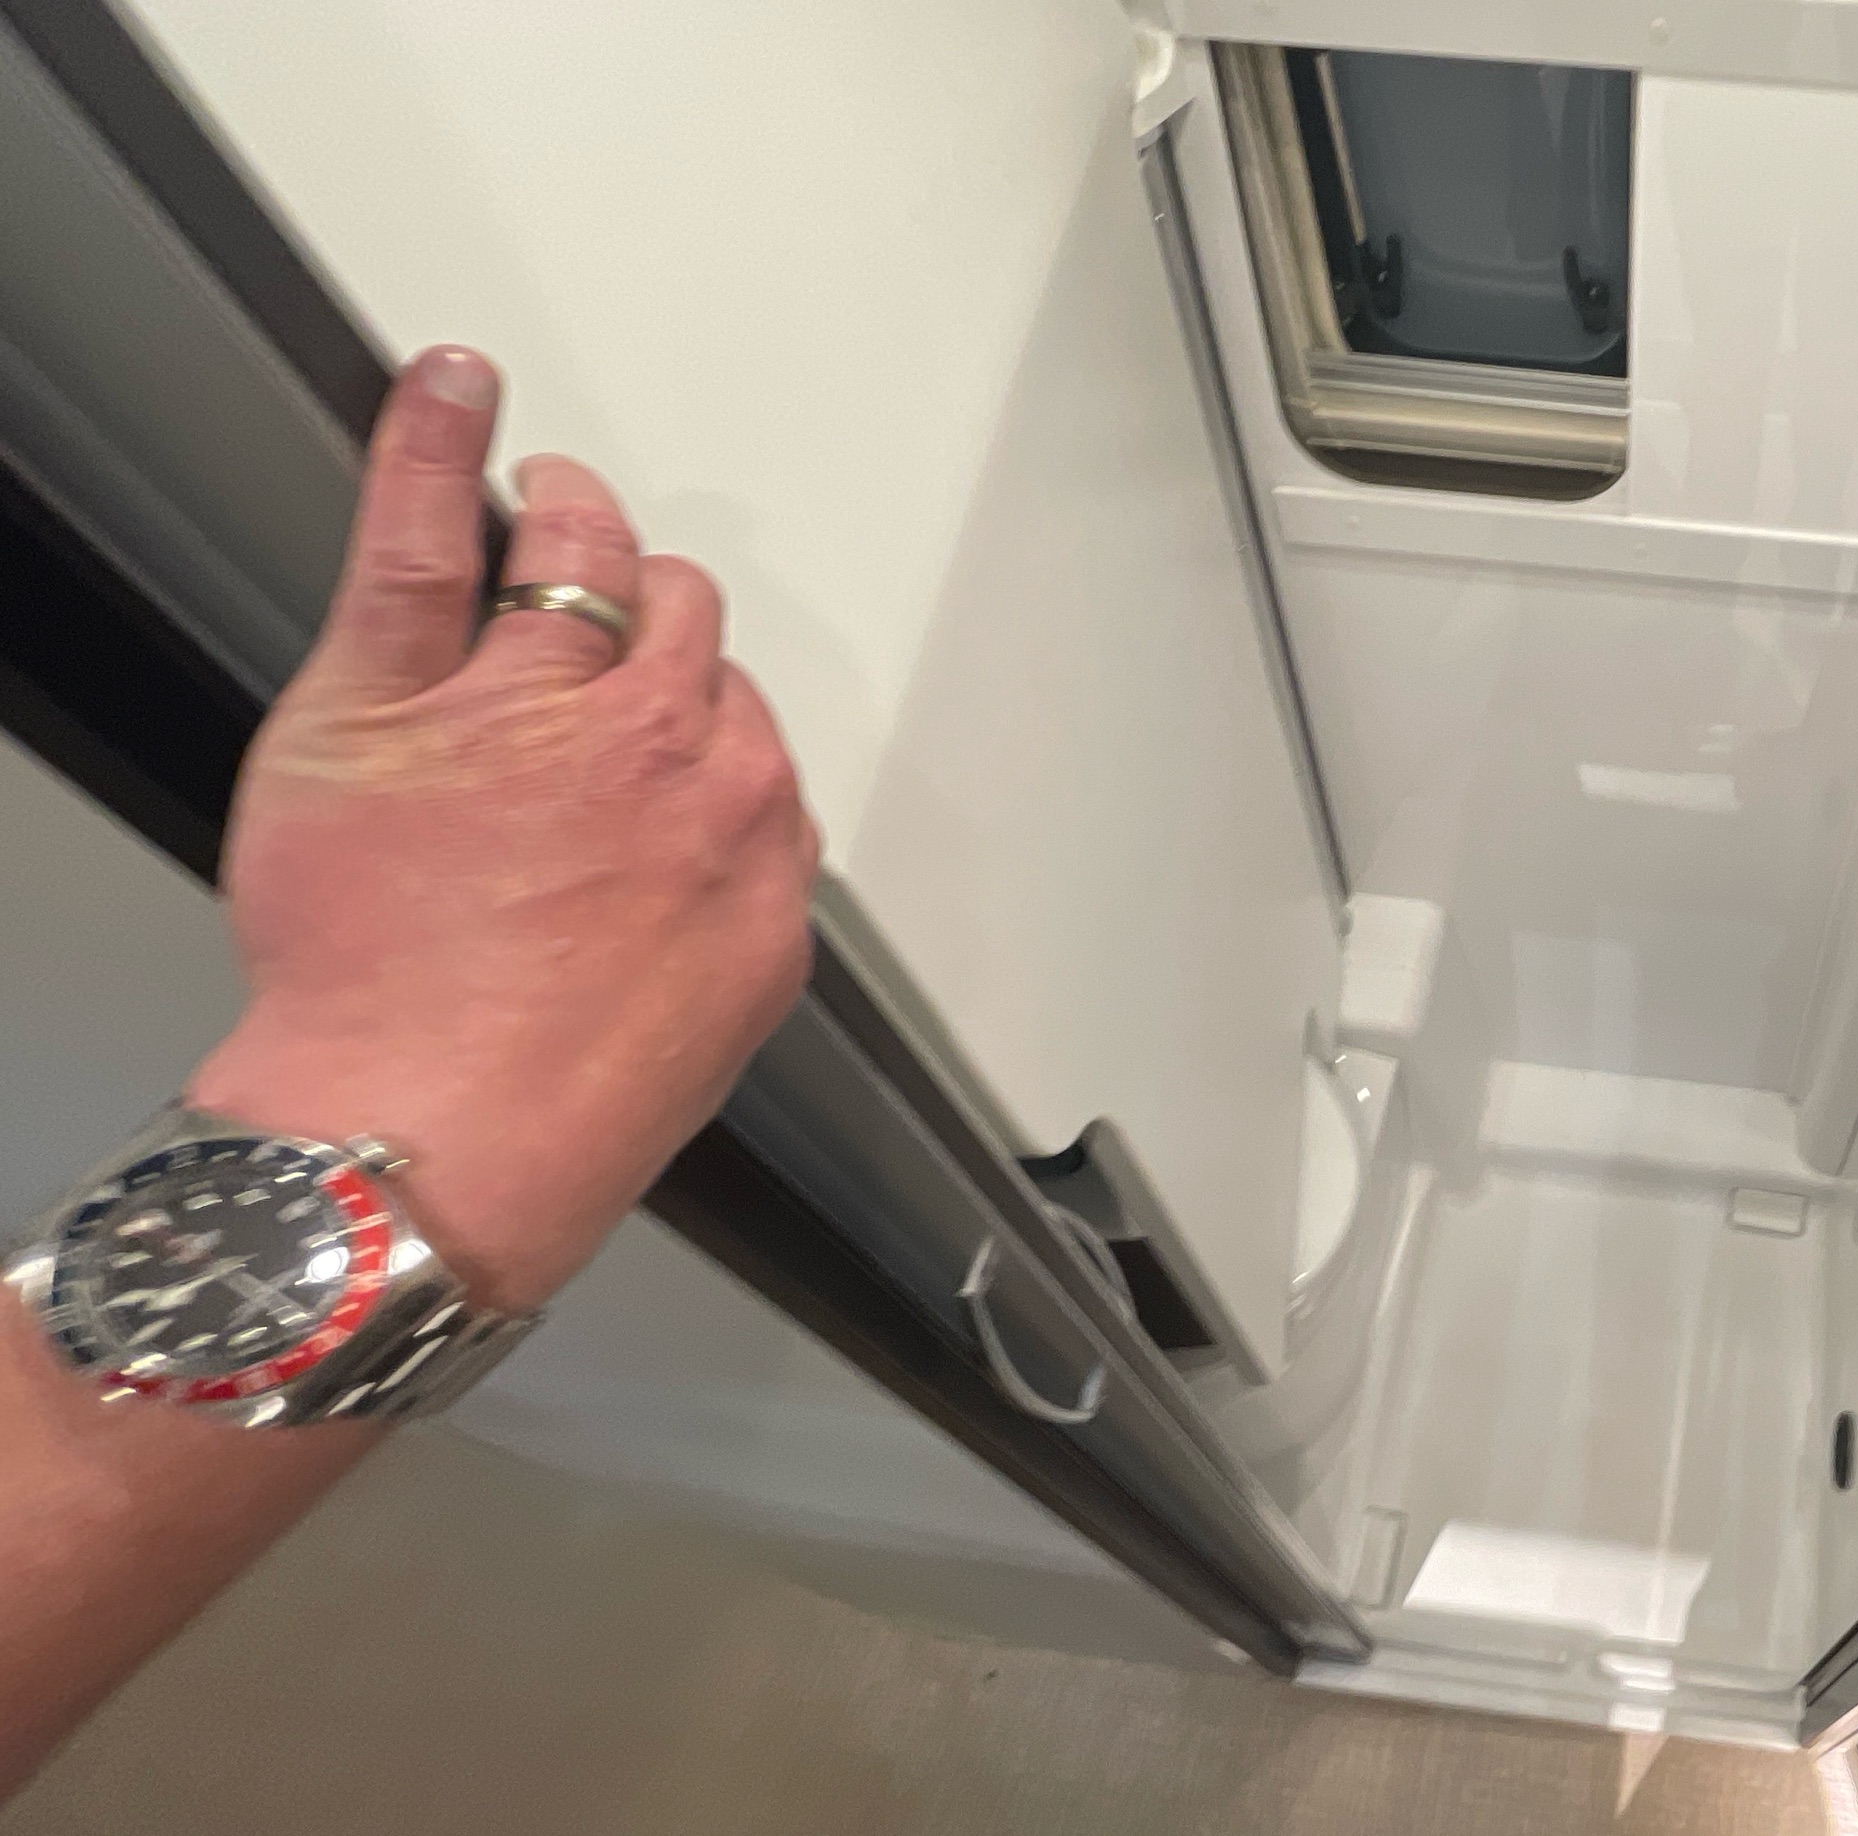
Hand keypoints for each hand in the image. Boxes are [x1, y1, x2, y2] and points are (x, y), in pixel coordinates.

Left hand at [183, 346, 817, 1313]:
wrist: (438, 1137)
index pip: (736, 712)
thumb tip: (735, 861)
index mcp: (743, 824)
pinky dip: (432, 448)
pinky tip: (447, 389)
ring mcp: (527, 708)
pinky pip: (423, 542)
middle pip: (676, 617)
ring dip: (570, 522)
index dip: (686, 699)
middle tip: (598, 598)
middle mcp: (656, 747)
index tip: (655, 710)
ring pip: (579, 561)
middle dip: (644, 602)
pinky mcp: (394, 694)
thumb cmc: (570, 1094)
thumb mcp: (719, 1001)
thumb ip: (742, 897)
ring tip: (543, 500)